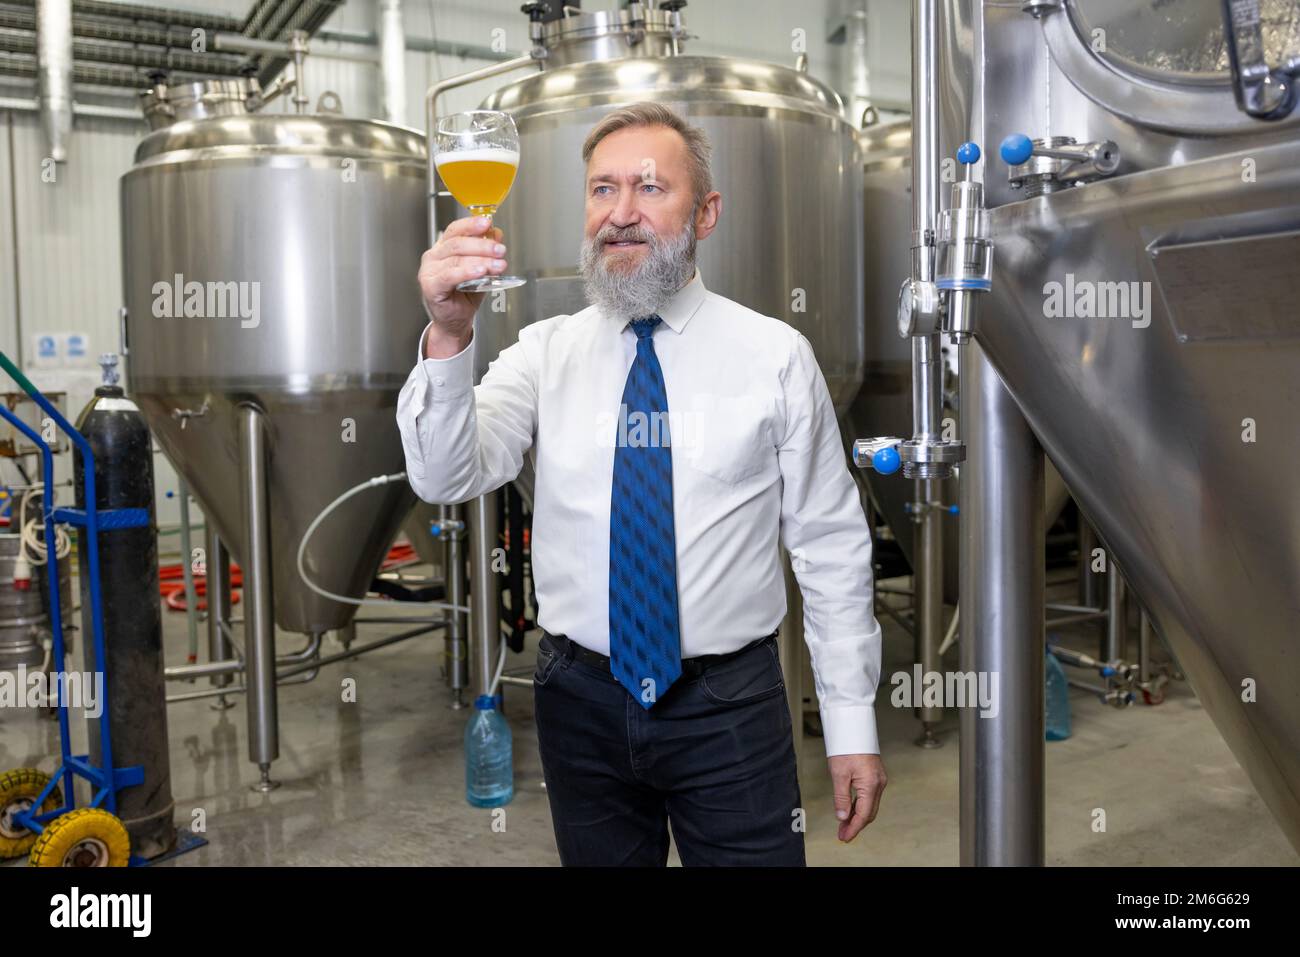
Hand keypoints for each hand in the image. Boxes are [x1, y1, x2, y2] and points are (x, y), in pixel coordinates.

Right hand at [417, 215, 508, 356]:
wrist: (455, 321)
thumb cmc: (464, 296)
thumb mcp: (481, 270)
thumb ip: (488, 253)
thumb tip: (497, 234)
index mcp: (444, 248)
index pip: (456, 230)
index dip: (471, 224)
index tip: (487, 223)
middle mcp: (434, 257)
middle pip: (457, 243)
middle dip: (482, 245)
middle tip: (500, 250)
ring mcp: (429, 271)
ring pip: (456, 259)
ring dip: (480, 260)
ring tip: (498, 264)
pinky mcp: (430, 286)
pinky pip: (449, 276)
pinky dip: (466, 272)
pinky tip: (480, 271)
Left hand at [828, 753, 886, 841]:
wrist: (853, 728)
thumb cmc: (847, 747)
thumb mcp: (839, 774)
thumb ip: (841, 798)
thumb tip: (842, 817)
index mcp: (871, 784)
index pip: (863, 815)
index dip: (854, 828)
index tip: (844, 837)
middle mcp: (879, 784)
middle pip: (869, 812)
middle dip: (856, 825)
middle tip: (842, 834)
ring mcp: (879, 780)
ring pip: (870, 805)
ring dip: (857, 816)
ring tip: (844, 825)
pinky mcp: (875, 776)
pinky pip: (870, 796)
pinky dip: (860, 806)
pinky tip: (850, 811)